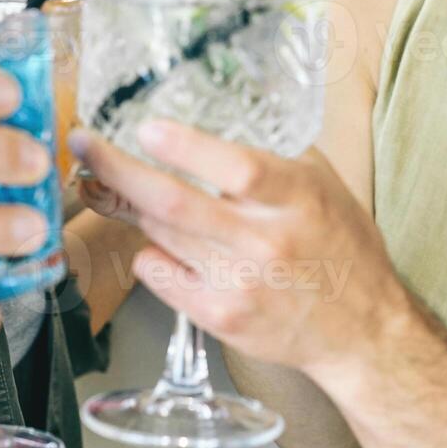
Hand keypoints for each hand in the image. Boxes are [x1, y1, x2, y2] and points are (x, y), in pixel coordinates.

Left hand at [68, 120, 402, 376]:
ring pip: (159, 233)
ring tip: (113, 186)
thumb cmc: (343, 249)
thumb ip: (273, 154)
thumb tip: (214, 116)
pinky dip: (148, 252)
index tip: (147, 129)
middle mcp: (266, 242)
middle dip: (118, 169)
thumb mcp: (323, 185)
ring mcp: (239, 285)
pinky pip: (158, 275)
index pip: (236, 168)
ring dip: (130, 206)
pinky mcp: (220, 317)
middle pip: (175, 203)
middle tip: (84, 144)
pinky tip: (160, 243)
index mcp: (297, 199)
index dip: (186, 148)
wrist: (362, 332)